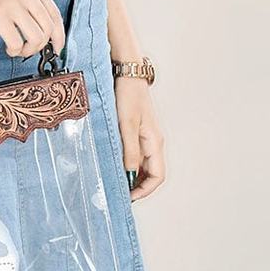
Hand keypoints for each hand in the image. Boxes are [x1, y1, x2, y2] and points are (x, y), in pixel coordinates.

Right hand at [0, 0, 65, 57]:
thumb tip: (36, 24)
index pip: (55, 13)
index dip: (59, 35)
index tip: (56, 47)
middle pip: (49, 28)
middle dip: (42, 46)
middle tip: (29, 51)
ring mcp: (13, 1)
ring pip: (37, 37)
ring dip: (29, 50)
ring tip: (17, 49)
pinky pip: (16, 41)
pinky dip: (14, 50)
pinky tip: (8, 48)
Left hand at [115, 77, 165, 200]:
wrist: (126, 73)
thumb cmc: (128, 95)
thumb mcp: (126, 124)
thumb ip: (129, 149)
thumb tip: (130, 173)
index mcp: (155, 142)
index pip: (158, 176)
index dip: (145, 190)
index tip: (128, 197)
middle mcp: (152, 142)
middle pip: (149, 173)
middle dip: (136, 186)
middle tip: (117, 192)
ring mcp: (144, 137)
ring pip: (141, 165)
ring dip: (130, 175)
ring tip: (112, 181)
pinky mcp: (134, 131)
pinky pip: (133, 153)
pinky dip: (125, 162)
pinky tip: (111, 163)